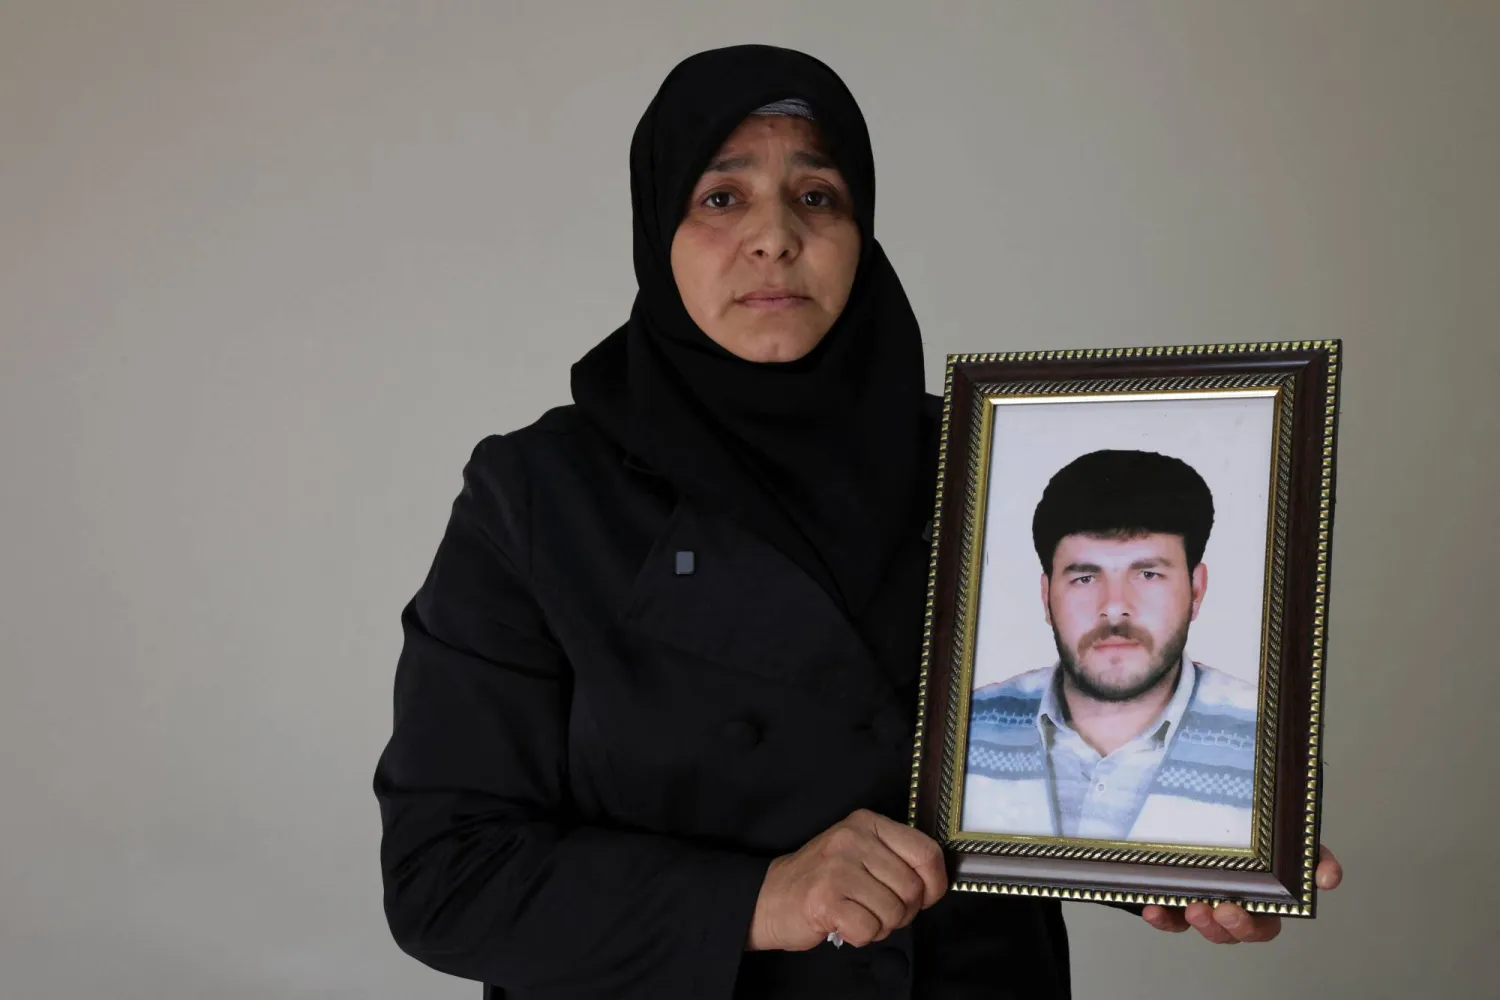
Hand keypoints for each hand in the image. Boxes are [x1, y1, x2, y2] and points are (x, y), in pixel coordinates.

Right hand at [747, 808, 947, 951]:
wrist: (772, 897)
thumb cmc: (824, 879)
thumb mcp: (861, 852)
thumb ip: (896, 858)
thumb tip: (935, 884)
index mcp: (867, 823)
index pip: (926, 852)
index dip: (934, 884)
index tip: (924, 897)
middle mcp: (853, 839)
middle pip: (912, 889)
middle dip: (902, 912)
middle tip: (877, 910)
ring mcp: (838, 868)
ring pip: (893, 913)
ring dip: (880, 926)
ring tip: (857, 914)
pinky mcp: (826, 898)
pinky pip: (869, 930)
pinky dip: (860, 936)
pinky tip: (842, 923)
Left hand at [1141, 844, 1343, 942]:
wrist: (1207, 802)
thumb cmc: (1255, 828)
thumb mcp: (1292, 837)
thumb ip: (1313, 854)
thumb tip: (1329, 877)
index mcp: (1262, 898)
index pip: (1265, 923)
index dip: (1254, 924)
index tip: (1238, 910)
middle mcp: (1232, 903)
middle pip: (1234, 930)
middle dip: (1229, 926)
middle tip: (1222, 909)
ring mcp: (1202, 899)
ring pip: (1201, 925)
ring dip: (1196, 922)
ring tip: (1191, 907)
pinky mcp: (1174, 893)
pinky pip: (1168, 913)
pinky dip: (1161, 915)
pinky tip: (1152, 906)